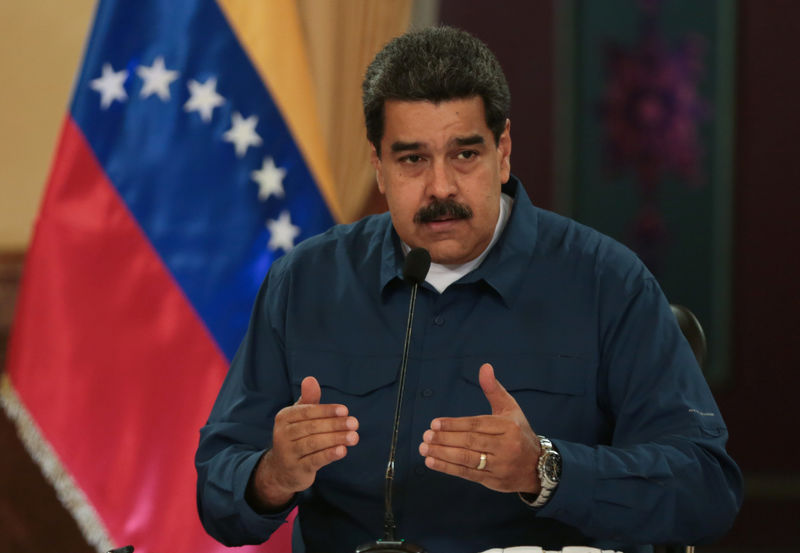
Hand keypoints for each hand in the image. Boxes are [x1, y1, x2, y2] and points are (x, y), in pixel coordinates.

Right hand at [247, 376, 359, 510]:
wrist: (282, 470)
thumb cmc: (296, 437)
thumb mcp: (300, 417)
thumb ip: (309, 399)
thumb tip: (310, 379)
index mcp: (284, 417)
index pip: (307, 411)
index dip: (326, 410)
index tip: (345, 410)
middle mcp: (282, 434)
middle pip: (312, 427)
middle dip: (335, 424)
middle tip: (354, 423)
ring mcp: (288, 453)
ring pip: (314, 443)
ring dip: (336, 439)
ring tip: (353, 437)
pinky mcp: (296, 469)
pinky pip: (314, 460)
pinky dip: (329, 454)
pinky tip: (343, 450)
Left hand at [418, 363, 541, 493]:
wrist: (538, 466)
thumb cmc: (519, 432)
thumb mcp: (510, 408)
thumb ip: (493, 389)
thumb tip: (484, 367)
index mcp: (508, 426)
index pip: (477, 424)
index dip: (454, 424)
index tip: (434, 423)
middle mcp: (506, 446)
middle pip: (471, 442)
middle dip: (445, 439)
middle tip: (426, 436)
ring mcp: (500, 465)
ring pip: (468, 459)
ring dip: (443, 454)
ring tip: (424, 449)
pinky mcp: (493, 480)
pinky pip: (468, 473)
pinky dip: (448, 468)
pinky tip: (432, 462)